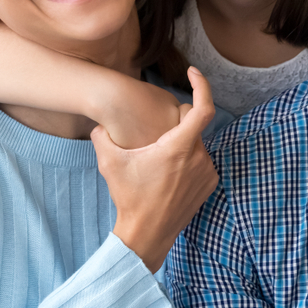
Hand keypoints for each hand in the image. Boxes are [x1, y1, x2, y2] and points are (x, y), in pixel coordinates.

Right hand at [93, 67, 218, 271]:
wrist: (146, 235)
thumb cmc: (128, 197)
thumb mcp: (109, 163)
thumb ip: (102, 136)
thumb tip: (98, 121)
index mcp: (178, 148)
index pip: (202, 108)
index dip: (201, 85)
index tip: (192, 72)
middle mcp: (198, 158)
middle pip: (193, 125)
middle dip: (176, 123)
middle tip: (155, 134)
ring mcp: (207, 172)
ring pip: (197, 144)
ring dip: (180, 144)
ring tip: (157, 158)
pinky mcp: (210, 184)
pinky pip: (201, 160)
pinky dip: (187, 158)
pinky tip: (167, 172)